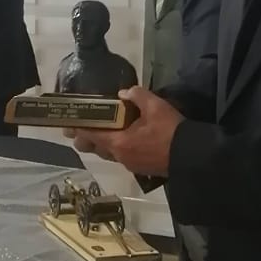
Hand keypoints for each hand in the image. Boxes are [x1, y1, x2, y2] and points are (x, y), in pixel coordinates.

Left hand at [67, 87, 183, 175]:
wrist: (192, 156)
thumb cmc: (171, 131)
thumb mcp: (155, 106)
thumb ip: (136, 95)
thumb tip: (123, 93)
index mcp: (118, 142)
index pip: (90, 134)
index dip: (78, 127)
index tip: (68, 122)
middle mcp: (119, 156)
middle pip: (95, 147)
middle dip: (87, 137)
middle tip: (85, 124)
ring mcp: (129, 164)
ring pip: (107, 152)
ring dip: (102, 142)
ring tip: (105, 128)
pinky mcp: (139, 168)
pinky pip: (120, 156)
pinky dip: (116, 146)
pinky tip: (125, 136)